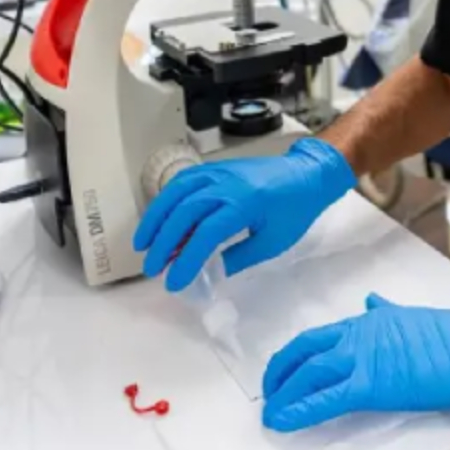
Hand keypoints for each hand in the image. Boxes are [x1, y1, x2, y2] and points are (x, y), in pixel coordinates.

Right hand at [132, 138, 355, 291]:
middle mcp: (227, 184)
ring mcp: (218, 171)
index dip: (186, 259)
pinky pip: (182, 181)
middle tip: (152, 267)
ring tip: (143, 244)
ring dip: (156, 218)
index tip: (174, 281)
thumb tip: (209, 273)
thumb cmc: (294, 210)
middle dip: (163, 242)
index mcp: (245, 204)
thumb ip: (238, 257)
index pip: (206, 234)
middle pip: (184, 212)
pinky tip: (158, 219)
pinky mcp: (214, 168)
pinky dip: (166, 200)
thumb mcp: (272, 242)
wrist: (306, 174)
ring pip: (176, 192)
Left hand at [262, 294, 449, 431]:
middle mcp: (359, 334)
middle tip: (269, 392)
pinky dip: (298, 411)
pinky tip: (283, 422)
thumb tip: (372, 301)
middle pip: (305, 351)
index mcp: (370, 320)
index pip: (320, 336)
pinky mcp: (371, 385)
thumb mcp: (413, 317)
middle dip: (280, 372)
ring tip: (271, 412)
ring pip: (308, 373)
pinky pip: (324, 400)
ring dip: (283, 394)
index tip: (284, 370)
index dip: (296, 355)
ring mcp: (363, 358)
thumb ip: (386, 312)